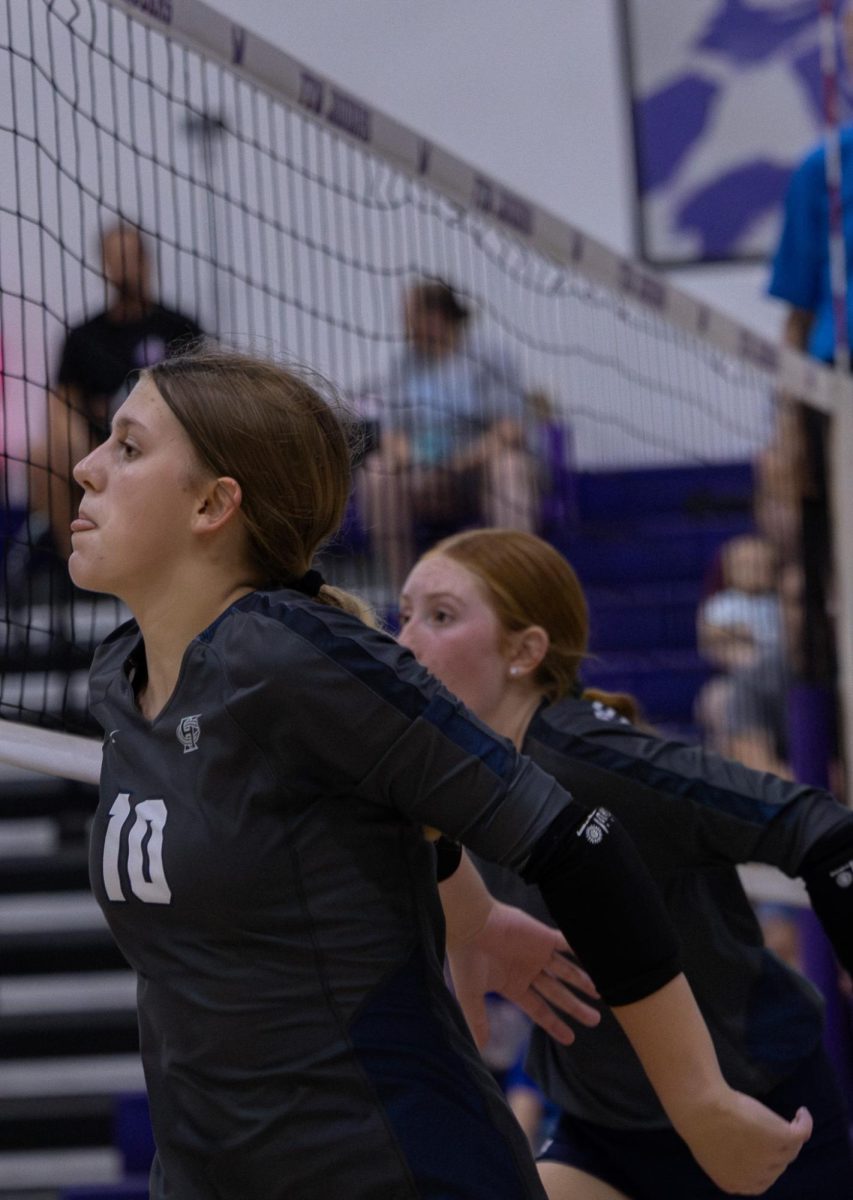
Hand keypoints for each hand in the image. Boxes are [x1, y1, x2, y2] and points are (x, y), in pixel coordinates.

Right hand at [446, 900, 599, 1048]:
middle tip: (595, 1020)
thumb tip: (480, 1049)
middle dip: (576, 1007)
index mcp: (512, 985)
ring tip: (600, 992)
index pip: (539, 1009)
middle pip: (557, 992)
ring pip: (565, 970)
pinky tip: (595, 959)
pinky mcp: (542, 935)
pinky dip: (579, 949)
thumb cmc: (466, 959)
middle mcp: (527, 970)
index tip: (570, 1038)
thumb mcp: (470, 996)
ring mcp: (536, 952)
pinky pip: (566, 942)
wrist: (469, 924)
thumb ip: (478, 1021)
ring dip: (582, 980)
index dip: (554, 1024)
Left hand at [677, 1087, 811, 1195]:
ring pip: (790, 1149)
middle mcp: (757, 1177)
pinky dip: (805, 1123)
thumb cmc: (696, 1121)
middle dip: (777, 1150)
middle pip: (777, 1165)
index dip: (766, 1166)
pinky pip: (801, 1133)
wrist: (701, 1109)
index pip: (761, 1180)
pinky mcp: (781, 1138)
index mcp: (735, 1184)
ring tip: (792, 1120)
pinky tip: (801, 1113)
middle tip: (772, 1129)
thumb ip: (727, 1157)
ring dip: (793, 1135)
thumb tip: (738, 1151)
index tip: (764, 1149)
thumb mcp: (709, 1148)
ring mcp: (771, 1159)